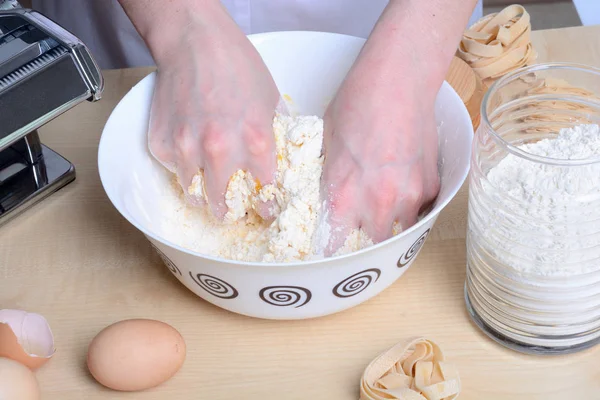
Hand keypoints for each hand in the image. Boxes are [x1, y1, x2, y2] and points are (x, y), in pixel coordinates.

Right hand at [145, 5, 279, 219]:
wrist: (194, 42)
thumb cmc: (236, 64)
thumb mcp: (271, 100)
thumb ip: (273, 135)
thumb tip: (275, 159)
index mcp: (256, 141)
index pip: (265, 193)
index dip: (265, 205)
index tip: (264, 209)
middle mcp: (220, 151)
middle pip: (224, 205)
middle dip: (230, 210)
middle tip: (232, 209)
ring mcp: (186, 149)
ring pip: (193, 194)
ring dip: (203, 195)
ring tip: (209, 189)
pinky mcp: (162, 143)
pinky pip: (173, 170)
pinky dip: (182, 169)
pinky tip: (190, 153)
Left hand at [321, 65, 439, 254]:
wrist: (399, 78)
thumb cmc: (357, 101)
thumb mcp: (327, 140)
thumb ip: (330, 174)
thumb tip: (329, 189)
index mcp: (345, 193)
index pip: (335, 242)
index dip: (332, 248)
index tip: (329, 249)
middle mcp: (379, 202)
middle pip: (372, 245)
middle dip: (364, 241)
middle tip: (358, 228)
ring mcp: (410, 195)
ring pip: (400, 230)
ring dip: (390, 224)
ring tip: (383, 207)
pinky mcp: (431, 185)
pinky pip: (420, 208)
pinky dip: (411, 204)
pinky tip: (402, 185)